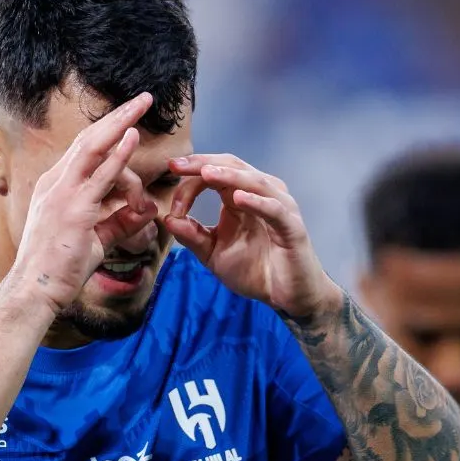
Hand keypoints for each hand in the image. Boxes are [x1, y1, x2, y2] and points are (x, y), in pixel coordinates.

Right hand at [10, 92, 159, 313]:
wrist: (35, 290)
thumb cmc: (60, 269)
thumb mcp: (95, 239)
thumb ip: (121, 222)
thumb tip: (147, 210)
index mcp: (56, 186)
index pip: (86, 150)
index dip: (109, 131)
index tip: (130, 121)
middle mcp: (56, 182)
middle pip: (90, 137)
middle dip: (118, 115)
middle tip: (143, 98)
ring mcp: (64, 193)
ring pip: (94, 146)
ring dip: (121, 122)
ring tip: (143, 105)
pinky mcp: (76, 208)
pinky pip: (101, 174)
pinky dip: (118, 154)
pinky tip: (133, 137)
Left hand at [164, 153, 341, 319]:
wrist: (285, 296)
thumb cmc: (255, 271)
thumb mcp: (214, 254)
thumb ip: (193, 237)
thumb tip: (167, 219)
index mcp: (240, 197)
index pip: (214, 173)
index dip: (190, 179)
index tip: (170, 194)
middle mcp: (261, 194)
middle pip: (233, 167)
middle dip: (203, 164)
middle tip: (178, 165)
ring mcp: (279, 207)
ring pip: (254, 181)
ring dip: (229, 176)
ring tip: (206, 173)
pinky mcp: (292, 227)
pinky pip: (274, 209)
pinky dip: (257, 202)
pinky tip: (238, 199)